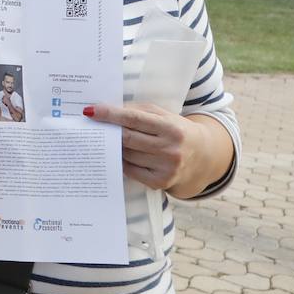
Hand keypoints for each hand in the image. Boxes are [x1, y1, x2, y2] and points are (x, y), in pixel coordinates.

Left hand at [85, 102, 207, 193]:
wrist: (202, 155)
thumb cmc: (175, 130)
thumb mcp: (163, 115)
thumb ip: (137, 111)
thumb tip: (106, 111)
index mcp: (171, 128)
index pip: (134, 119)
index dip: (111, 115)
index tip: (90, 111)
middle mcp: (170, 149)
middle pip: (127, 139)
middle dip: (107, 131)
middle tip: (91, 126)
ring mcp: (166, 168)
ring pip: (126, 155)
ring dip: (113, 147)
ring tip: (105, 139)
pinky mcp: (160, 182)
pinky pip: (130, 170)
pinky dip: (121, 161)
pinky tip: (118, 155)